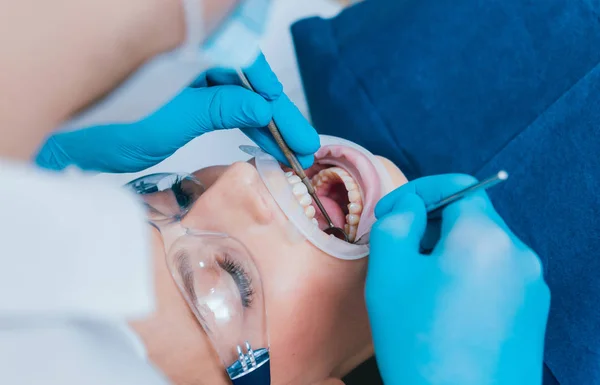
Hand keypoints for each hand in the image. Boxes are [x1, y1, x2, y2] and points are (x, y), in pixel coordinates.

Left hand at [35, 53, 319, 172]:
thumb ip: (220, 108)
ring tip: (289, 151)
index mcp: (188, 48)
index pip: (246, 64)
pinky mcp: (183, 97)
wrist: (71, 142)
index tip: (295, 127)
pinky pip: (221, 106)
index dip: (274, 96)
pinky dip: (241, 123)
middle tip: (303, 145)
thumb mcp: (175, 118)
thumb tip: (262, 106)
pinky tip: (261, 139)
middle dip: (276, 116)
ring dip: (263, 123)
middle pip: (246, 82)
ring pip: (236, 96)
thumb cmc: (110, 125)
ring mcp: (187, 77)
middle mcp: (191, 58)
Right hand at [366, 174, 549, 384]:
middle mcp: (519, 254)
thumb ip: (396, 223)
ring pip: (481, 249)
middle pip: (469, 218)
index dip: (416, 192)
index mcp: (485, 235)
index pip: (456, 186)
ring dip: (447, 253)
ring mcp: (532, 286)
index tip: (389, 214)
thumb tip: (410, 209)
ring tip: (418, 287)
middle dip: (429, 227)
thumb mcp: (389, 272)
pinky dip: (467, 278)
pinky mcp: (533, 314)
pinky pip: (495, 278)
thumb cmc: (419, 342)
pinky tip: (443, 309)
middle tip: (396, 254)